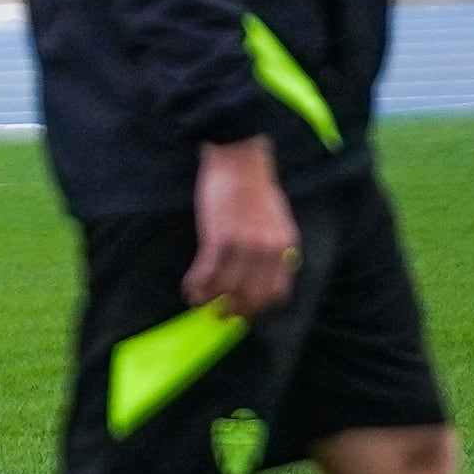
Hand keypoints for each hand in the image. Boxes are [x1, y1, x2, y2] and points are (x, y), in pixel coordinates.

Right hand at [185, 136, 299, 320]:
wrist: (239, 159)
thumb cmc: (256, 186)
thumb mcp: (278, 219)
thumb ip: (275, 245)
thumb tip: (265, 271)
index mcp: (285, 245)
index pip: (277, 291)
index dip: (259, 307)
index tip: (245, 311)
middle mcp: (268, 249)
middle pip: (251, 295)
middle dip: (234, 310)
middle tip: (220, 315)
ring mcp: (244, 244)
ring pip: (226, 287)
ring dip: (210, 300)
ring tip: (198, 302)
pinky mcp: (218, 237)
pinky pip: (207, 272)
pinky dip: (196, 284)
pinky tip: (189, 288)